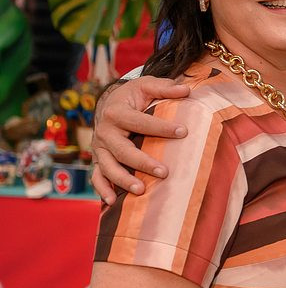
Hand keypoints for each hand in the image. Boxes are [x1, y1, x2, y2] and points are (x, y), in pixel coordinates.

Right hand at [91, 76, 189, 202]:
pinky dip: (102, 189)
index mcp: (116, 112)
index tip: (184, 132)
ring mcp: (100, 148)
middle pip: (123, 150)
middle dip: (142, 162)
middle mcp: (104, 132)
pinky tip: (112, 201)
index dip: (162, 127)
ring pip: (108, 167)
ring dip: (123, 179)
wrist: (109, 104)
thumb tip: (186, 90)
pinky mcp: (98, 160)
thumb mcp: (146, 86)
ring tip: (141, 190)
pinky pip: (97, 177)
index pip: (140, 122)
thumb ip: (165, 87)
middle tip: (164, 172)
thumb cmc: (132, 96)